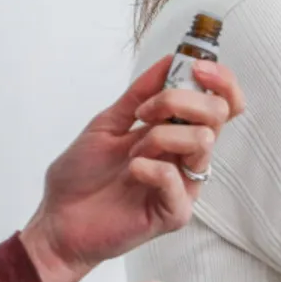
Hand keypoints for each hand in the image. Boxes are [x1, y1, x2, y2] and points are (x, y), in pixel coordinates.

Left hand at [21, 56, 246, 281]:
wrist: (57, 221)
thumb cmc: (81, 178)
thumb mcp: (107, 123)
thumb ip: (139, 93)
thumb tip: (170, 60)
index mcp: (177, 133)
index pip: (222, 104)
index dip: (220, 81)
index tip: (195, 65)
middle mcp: (187, 157)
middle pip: (219, 115)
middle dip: (181, 100)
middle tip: (145, 112)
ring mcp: (184, 185)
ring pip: (202, 142)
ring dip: (160, 135)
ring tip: (132, 151)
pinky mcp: (175, 213)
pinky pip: (176, 179)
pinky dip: (150, 168)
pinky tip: (130, 171)